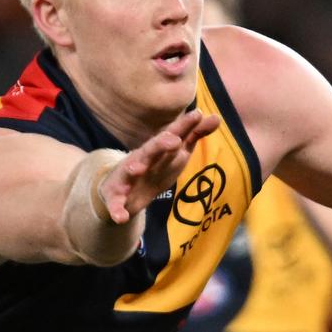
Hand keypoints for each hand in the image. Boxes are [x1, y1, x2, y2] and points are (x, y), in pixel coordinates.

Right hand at [99, 110, 219, 223]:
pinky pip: (115, 203)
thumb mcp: (175, 153)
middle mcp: (142, 159)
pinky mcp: (116, 196)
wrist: (118, 191)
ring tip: (137, 169)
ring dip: (134, 168)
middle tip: (174, 140)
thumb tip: (216, 117)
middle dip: (161, 144)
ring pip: (130, 170)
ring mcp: (127, 177)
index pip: (172, 135)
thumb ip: (194, 135)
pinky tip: (120, 216)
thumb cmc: (153, 167)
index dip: (184, 125)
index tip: (197, 114)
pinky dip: (116, 209)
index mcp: (157, 150)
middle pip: (151, 149)